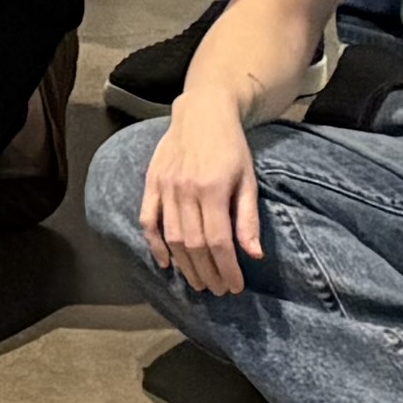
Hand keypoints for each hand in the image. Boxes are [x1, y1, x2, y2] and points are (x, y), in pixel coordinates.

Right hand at [139, 85, 267, 295]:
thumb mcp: (248, 179)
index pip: (219, 242)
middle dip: (207, 273)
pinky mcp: (152, 182)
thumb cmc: (231, 147)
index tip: (236, 286)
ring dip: (185, 265)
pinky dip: (154, 244)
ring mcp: (166, 186)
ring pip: (172, 237)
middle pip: (194, 245)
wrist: (202, 111)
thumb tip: (253, 255)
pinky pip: (148, 220)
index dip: (227, 269)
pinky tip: (166, 263)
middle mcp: (186, 190)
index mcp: (213, 189)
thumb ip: (248, 218)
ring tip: (199, 282)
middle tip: (218, 290)